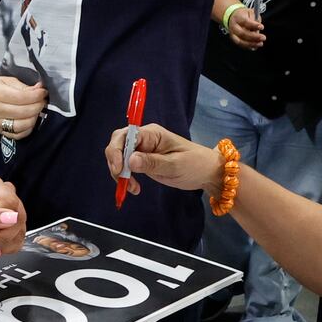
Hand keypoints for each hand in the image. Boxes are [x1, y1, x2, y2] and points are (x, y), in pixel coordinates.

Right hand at [0, 75, 47, 137]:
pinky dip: (27, 129)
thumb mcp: (6, 80)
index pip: (21, 97)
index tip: (43, 92)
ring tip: (37, 111)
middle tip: (42, 101)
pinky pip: (17, 134)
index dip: (36, 95)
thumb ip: (23, 86)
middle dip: (38, 106)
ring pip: (21, 125)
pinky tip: (30, 120)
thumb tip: (39, 89)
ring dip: (34, 118)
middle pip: (23, 111)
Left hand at [0, 178, 26, 258]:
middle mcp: (6, 197)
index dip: (1, 221)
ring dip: (4, 245)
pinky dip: (6, 249)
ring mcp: (12, 213)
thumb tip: (11, 216)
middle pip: (18, 218)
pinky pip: (18, 240)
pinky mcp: (13, 227)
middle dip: (3, 237)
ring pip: (20, 231)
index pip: (9, 202)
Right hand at [106, 122, 224, 199]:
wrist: (206, 173)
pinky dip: (126, 178)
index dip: (117, 151)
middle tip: (122, 180)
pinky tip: (134, 188)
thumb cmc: (195, 164)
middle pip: (118, 144)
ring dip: (120, 173)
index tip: (119, 169)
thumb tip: (130, 160)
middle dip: (115, 162)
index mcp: (152, 133)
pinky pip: (127, 167)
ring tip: (132, 188)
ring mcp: (143, 150)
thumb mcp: (175, 165)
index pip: (125, 135)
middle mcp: (144, 139)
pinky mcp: (143, 162)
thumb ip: (152, 162)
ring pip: (120, 157)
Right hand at [226, 6, 264, 48]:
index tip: (262, 27)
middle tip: (263, 37)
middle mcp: (233, 27)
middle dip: (254, 37)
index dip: (254, 25)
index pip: (245, 22)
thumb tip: (258, 29)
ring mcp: (233, 34)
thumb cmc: (244, 15)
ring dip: (251, 44)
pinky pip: (241, 45)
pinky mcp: (234, 39)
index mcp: (237, 18)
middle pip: (242, 33)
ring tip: (260, 43)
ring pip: (240, 41)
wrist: (232, 17)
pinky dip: (249, 47)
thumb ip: (255, 19)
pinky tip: (255, 46)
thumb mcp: (250, 12)